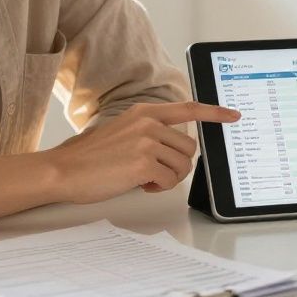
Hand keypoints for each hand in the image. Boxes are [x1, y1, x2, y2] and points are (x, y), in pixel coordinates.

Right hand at [50, 101, 238, 202]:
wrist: (64, 170)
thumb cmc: (89, 157)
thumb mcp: (122, 131)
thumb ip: (149, 132)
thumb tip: (173, 148)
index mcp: (144, 112)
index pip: (188, 108)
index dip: (214, 112)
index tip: (233, 115)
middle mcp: (148, 122)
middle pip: (189, 147)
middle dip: (178, 165)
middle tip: (155, 172)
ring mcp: (147, 141)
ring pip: (182, 165)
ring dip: (169, 178)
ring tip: (145, 178)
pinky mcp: (144, 163)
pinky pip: (170, 180)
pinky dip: (159, 187)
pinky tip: (141, 185)